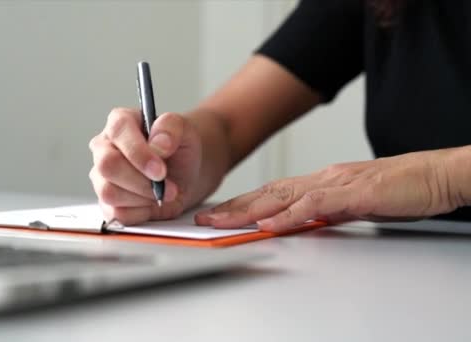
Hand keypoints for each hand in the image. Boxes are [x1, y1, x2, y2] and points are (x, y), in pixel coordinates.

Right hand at [89, 108, 201, 224]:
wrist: (185, 174)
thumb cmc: (180, 149)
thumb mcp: (185, 130)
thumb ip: (171, 127)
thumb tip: (159, 144)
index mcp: (119, 123)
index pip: (118, 132)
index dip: (138, 153)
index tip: (160, 170)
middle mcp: (104, 148)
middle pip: (107, 166)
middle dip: (141, 181)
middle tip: (168, 186)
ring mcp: (101, 177)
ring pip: (109, 193)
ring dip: (143, 198)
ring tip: (163, 193)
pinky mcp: (106, 202)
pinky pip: (116, 214)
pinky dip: (140, 212)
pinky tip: (151, 202)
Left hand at [195, 149, 463, 232]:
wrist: (434, 175)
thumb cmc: (399, 189)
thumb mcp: (352, 204)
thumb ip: (325, 211)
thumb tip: (300, 221)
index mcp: (321, 182)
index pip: (273, 193)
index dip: (243, 204)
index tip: (220, 214)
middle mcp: (322, 179)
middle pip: (268, 193)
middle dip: (233, 207)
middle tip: (206, 218)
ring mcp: (335, 184)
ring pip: (282, 196)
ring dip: (249, 210)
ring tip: (222, 221)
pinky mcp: (353, 193)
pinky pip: (313, 206)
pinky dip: (287, 216)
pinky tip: (268, 225)